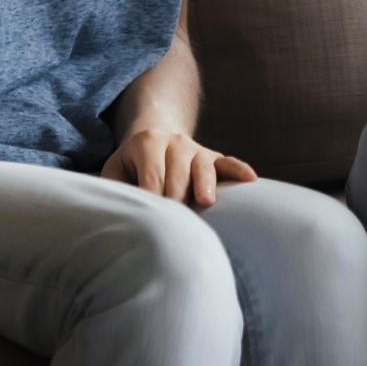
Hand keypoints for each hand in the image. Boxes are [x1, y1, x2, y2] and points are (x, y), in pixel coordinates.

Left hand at [101, 127, 257, 207]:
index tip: (153, 222)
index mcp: (147, 142)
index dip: (153, 200)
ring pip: (203, 167)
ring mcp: (196, 149)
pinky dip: (239, 170)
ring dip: (205, 184)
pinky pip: (229, 163)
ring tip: (206, 201)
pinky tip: (251, 180)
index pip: (152, 177)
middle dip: (177, 200)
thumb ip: (116, 189)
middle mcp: (175, 142)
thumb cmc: (131, 166)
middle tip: (175, 225)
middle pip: (178, 175)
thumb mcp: (115, 171)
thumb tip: (122, 215)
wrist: (153, 140)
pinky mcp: (214, 157)